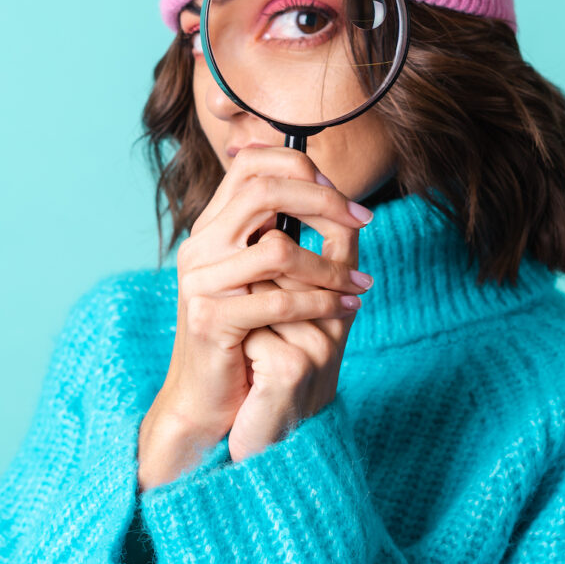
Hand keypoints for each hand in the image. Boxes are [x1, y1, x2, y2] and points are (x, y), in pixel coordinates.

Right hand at [138, 147, 372, 489]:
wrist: (205, 399)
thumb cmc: (242, 335)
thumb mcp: (259, 277)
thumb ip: (276, 234)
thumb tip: (327, 192)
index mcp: (211, 227)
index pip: (250, 164)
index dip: (299, 165)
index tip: (340, 191)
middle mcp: (200, 245)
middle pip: (264, 192)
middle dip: (323, 201)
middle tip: (364, 219)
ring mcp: (201, 282)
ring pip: (278, 249)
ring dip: (329, 265)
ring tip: (358, 283)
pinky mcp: (211, 320)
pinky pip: (280, 302)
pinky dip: (321, 303)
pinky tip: (346, 309)